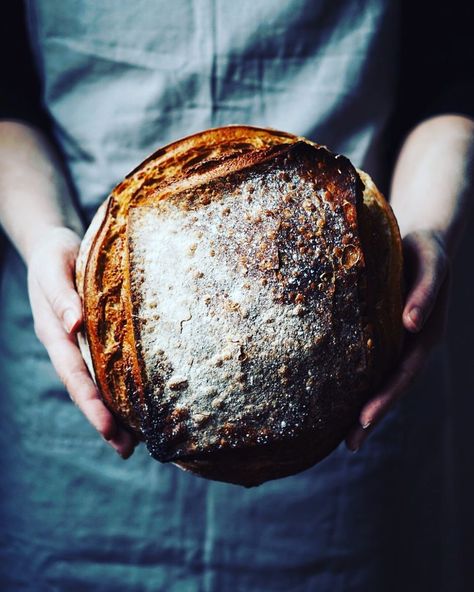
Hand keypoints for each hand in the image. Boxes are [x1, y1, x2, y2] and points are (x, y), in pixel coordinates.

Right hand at [27, 226, 137, 458]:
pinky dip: (118, 390)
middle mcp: (68, 346)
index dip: (91, 402)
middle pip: (86, 390)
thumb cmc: (55, 255)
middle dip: (104, 420)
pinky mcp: (93, 339)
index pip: (74, 375)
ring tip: (135, 443)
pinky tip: (137, 406)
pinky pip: (105, 368)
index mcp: (55, 334)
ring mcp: (80, 345)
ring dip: (113, 413)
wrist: (54, 247)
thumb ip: (60, 295)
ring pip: (96, 384)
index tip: (109, 427)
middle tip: (128, 450)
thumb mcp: (54, 269)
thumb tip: (74, 323)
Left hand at [345, 229, 450, 450]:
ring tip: (346, 438)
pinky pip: (373, 363)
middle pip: (392, 386)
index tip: (362, 420)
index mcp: (423, 334)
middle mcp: (412, 344)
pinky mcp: (385, 333)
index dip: (385, 398)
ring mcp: (400, 342)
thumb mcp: (431, 264)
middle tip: (350, 444)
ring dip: (366, 407)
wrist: (422, 237)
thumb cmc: (425, 249)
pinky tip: (340, 400)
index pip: (403, 373)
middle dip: (373, 414)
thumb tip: (411, 325)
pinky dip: (360, 384)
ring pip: (383, 380)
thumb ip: (425, 293)